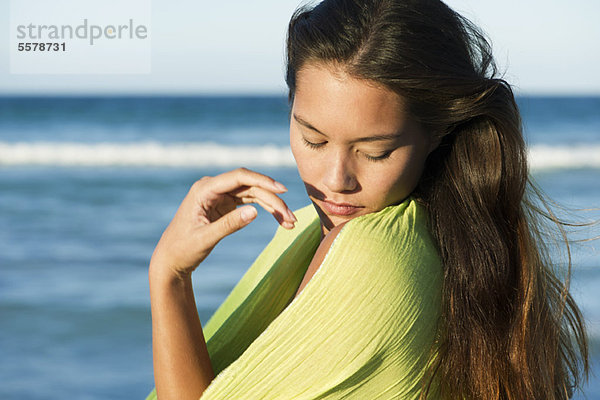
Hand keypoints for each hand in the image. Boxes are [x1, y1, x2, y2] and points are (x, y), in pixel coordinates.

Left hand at [150, 167, 296, 277]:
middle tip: (291, 218)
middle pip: (250, 186)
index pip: (238, 177)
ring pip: (253, 194)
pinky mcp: (226, 205)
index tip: (282, 190)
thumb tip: (255, 212)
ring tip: (290, 222)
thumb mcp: (205, 239)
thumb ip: (229, 225)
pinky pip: (250, 202)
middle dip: (273, 200)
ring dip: (273, 206)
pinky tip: (280, 220)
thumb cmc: (183, 249)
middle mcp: (213, 188)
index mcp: (204, 189)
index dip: (262, 181)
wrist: (172, 260)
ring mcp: (220, 195)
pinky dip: (265, 211)